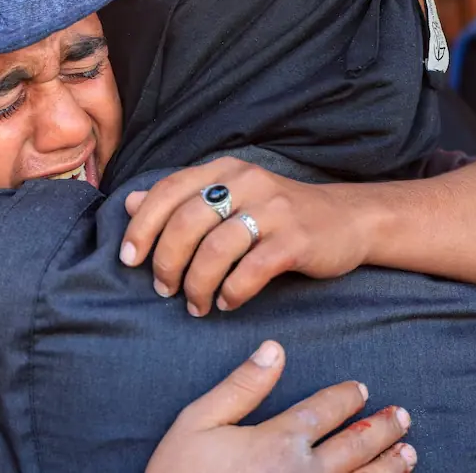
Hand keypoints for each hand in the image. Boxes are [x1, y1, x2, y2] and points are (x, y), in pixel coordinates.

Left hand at [120, 157, 381, 315]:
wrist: (348, 220)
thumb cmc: (278, 215)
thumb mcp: (229, 197)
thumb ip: (181, 199)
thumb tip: (129, 202)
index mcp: (224, 169)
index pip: (168, 190)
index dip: (141, 226)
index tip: (128, 259)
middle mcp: (247, 181)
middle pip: (186, 222)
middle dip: (166, 262)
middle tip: (163, 290)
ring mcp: (274, 209)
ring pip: (215, 249)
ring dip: (197, 285)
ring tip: (196, 305)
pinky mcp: (297, 239)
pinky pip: (251, 270)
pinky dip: (232, 291)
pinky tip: (227, 303)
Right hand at [147, 340, 416, 472]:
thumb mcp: (199, 422)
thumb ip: (242, 386)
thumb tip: (274, 348)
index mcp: (278, 441)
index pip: (325, 411)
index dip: (346, 398)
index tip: (361, 389)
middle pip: (356, 446)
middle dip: (382, 429)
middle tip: (403, 417)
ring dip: (391, 466)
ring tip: (409, 453)